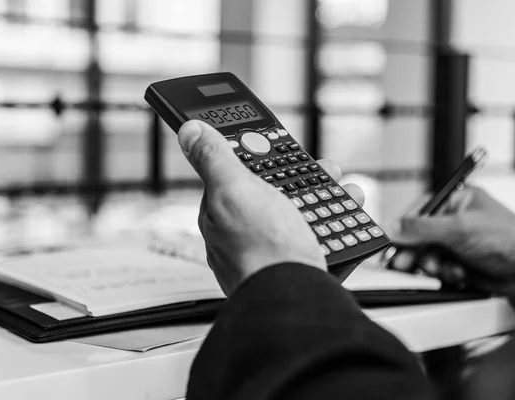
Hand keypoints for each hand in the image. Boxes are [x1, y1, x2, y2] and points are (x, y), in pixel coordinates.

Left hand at [177, 120, 364, 294]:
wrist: (294, 300)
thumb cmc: (261, 249)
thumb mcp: (234, 190)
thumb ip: (213, 159)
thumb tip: (189, 131)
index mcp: (221, 214)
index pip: (235, 177)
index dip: (259, 156)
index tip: (282, 146)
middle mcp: (243, 236)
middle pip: (273, 196)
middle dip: (303, 178)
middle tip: (324, 169)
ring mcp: (271, 254)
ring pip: (301, 218)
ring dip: (328, 200)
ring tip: (346, 191)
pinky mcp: (297, 270)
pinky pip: (320, 243)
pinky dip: (338, 230)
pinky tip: (350, 223)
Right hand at [394, 187, 514, 295]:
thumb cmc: (509, 240)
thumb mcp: (460, 228)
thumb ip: (423, 228)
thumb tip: (396, 227)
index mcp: (458, 202)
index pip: (421, 209)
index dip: (405, 225)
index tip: (393, 239)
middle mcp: (457, 221)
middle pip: (421, 235)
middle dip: (416, 250)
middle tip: (404, 262)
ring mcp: (458, 243)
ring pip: (428, 253)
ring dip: (431, 264)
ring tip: (439, 267)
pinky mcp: (460, 262)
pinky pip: (439, 268)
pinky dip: (444, 273)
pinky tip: (457, 272)